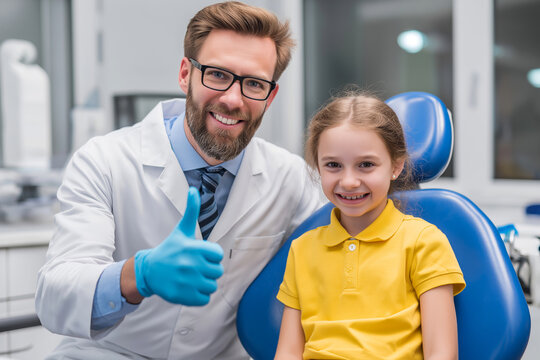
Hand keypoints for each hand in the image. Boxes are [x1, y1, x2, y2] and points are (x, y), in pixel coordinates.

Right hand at [134, 187, 223, 304]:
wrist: (149, 271)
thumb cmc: (170, 249)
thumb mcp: (181, 230)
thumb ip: (191, 211)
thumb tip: (193, 189)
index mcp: (192, 248)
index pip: (218, 255)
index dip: (211, 255)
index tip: (199, 255)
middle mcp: (190, 265)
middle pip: (217, 272)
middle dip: (208, 270)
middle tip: (195, 267)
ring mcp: (186, 282)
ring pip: (212, 286)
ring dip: (204, 283)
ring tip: (191, 277)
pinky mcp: (182, 297)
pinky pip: (204, 299)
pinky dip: (199, 296)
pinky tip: (188, 288)